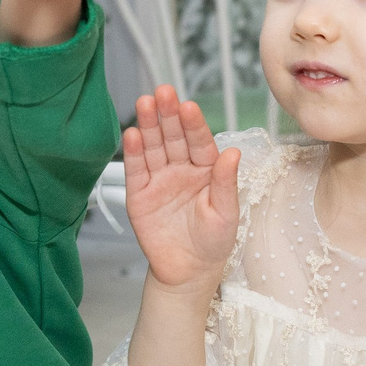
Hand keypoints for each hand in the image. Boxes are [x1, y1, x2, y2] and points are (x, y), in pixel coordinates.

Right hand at [124, 86, 240, 289]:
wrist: (187, 272)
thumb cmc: (212, 243)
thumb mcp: (226, 214)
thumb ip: (226, 183)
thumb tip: (233, 152)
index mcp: (206, 170)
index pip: (199, 141)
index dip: (193, 124)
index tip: (189, 106)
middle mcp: (181, 169)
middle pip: (173, 137)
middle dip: (168, 115)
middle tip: (163, 93)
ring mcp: (159, 180)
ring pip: (153, 147)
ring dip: (148, 125)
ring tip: (144, 104)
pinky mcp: (139, 194)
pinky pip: (136, 170)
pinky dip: (133, 153)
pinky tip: (132, 134)